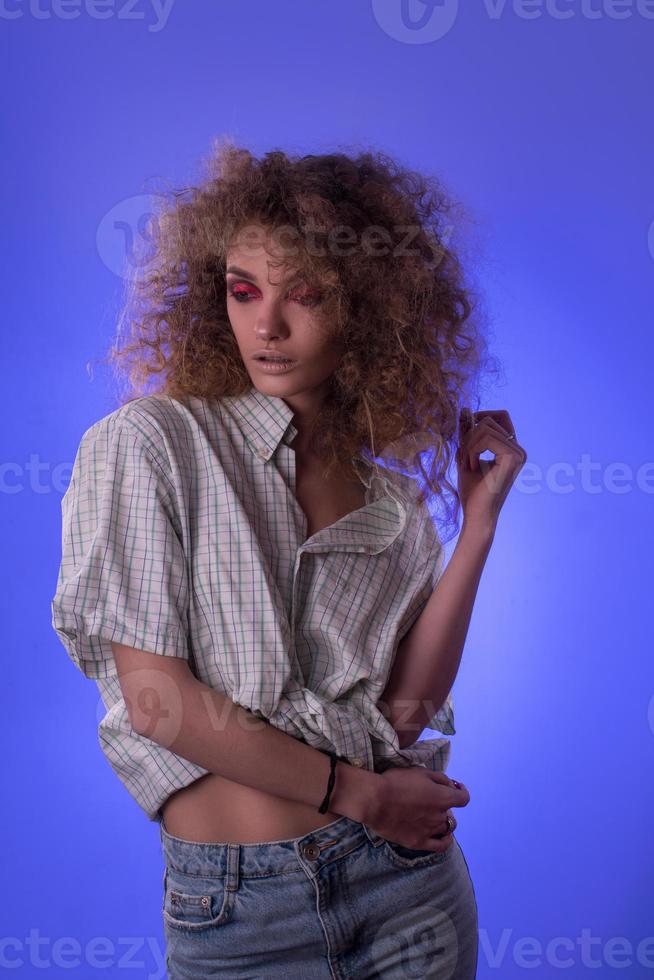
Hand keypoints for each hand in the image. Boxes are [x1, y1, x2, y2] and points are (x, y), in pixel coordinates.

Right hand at [365, 766, 469, 852]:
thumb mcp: (420, 771)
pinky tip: (444, 837)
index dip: (461, 791)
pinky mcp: (419, 842)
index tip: (455, 787)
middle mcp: (440, 816)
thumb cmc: (397, 782)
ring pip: (446, 827)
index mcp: (443, 797)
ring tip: (431, 815)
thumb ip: (440, 778)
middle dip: (445, 805)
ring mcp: (430, 831)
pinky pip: (440, 846)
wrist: (375, 800)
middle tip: (431, 800)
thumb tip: (451, 785)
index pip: (463, 798)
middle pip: (451, 812)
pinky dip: (445, 841)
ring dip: (442, 820)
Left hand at [456, 408, 526, 534]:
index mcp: (511, 449)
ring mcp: (518, 454)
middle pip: (490, 420)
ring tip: (467, 464)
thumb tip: (465, 409)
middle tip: (464, 457)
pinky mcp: (513, 458)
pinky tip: (472, 467)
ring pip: (486, 428)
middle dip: (470, 436)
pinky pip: (486, 438)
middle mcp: (519, 450)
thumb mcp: (467, 455)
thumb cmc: (472, 491)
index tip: (467, 428)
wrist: (476, 514)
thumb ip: (468, 434)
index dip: (483, 416)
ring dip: (469, 445)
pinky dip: (472, 450)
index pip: (501, 417)